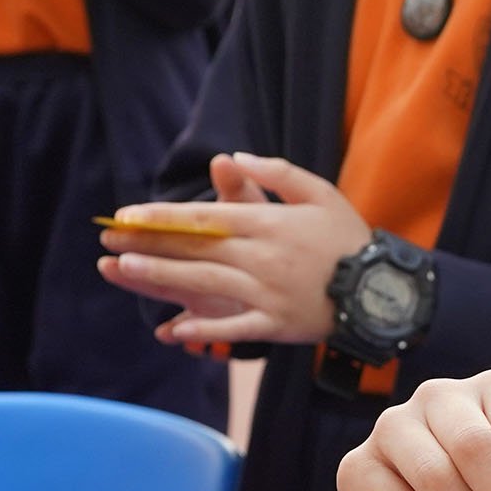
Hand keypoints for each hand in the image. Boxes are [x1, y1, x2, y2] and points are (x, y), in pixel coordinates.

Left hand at [96, 154, 374, 347]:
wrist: (382, 290)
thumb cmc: (348, 239)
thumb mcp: (320, 193)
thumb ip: (277, 173)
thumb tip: (232, 159)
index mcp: (269, 223)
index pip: (205, 217)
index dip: (164, 216)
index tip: (128, 214)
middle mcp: (263, 256)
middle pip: (196, 248)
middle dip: (149, 243)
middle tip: (108, 240)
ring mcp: (268, 292)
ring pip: (206, 283)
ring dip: (162, 276)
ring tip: (123, 269)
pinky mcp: (277, 324)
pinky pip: (234, 328)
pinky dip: (205, 331)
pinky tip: (173, 330)